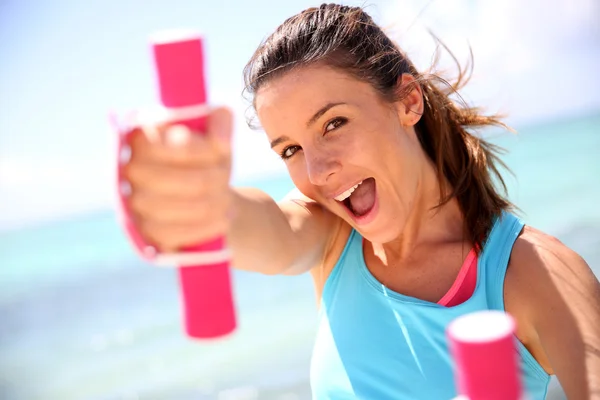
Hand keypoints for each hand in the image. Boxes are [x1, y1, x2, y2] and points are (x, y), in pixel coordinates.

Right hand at [122, 106, 232, 251]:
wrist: (208, 198)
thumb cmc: (208, 160)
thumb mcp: (218, 136)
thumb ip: (220, 122)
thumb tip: (219, 141)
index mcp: (140, 137)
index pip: (157, 143)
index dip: (194, 149)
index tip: (222, 150)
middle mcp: (129, 170)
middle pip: (171, 178)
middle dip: (210, 179)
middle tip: (225, 179)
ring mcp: (131, 204)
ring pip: (175, 207)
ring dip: (211, 204)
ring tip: (227, 200)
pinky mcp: (142, 233)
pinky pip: (174, 234)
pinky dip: (204, 227)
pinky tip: (222, 220)